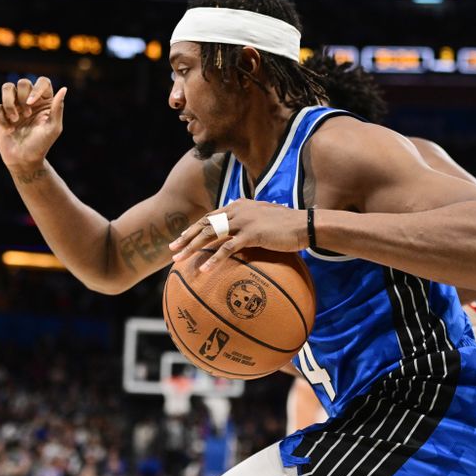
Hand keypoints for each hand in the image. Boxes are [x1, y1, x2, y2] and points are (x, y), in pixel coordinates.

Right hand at [0, 76, 66, 170]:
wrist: (25, 160)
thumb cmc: (42, 144)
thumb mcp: (53, 128)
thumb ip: (58, 108)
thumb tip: (64, 89)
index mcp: (44, 102)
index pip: (42, 82)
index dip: (37, 88)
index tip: (32, 102)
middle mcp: (29, 101)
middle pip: (23, 82)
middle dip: (22, 97)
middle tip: (27, 115)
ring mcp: (14, 107)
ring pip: (7, 88)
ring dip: (9, 103)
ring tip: (15, 120)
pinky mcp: (2, 115)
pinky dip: (2, 118)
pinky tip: (9, 130)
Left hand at [168, 199, 306, 270]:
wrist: (304, 225)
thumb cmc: (287, 224)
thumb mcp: (264, 216)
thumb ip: (248, 215)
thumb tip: (237, 217)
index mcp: (238, 205)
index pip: (209, 216)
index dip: (193, 228)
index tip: (180, 239)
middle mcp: (237, 210)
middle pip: (205, 224)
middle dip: (185, 237)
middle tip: (171, 250)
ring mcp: (243, 221)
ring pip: (211, 235)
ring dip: (192, 248)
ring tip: (179, 260)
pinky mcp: (252, 234)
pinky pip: (227, 249)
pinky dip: (213, 260)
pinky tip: (204, 270)